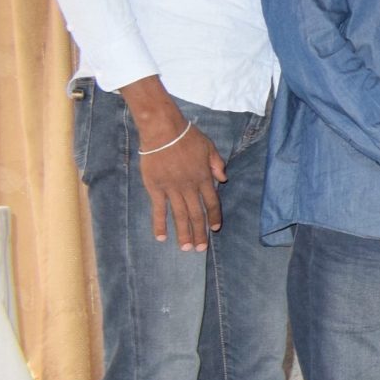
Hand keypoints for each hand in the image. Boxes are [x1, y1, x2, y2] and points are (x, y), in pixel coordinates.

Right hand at [134, 107, 224, 251]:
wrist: (163, 131)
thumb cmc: (187, 137)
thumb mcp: (209, 147)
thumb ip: (217, 164)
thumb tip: (223, 180)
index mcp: (204, 178)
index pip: (212, 202)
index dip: (214, 217)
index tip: (215, 229)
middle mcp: (189, 187)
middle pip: (197, 214)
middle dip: (199, 233)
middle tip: (200, 249)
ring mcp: (172, 189)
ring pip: (180, 215)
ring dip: (183, 233)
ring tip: (185, 248)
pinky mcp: (155, 188)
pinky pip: (158, 210)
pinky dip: (159, 224)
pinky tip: (161, 237)